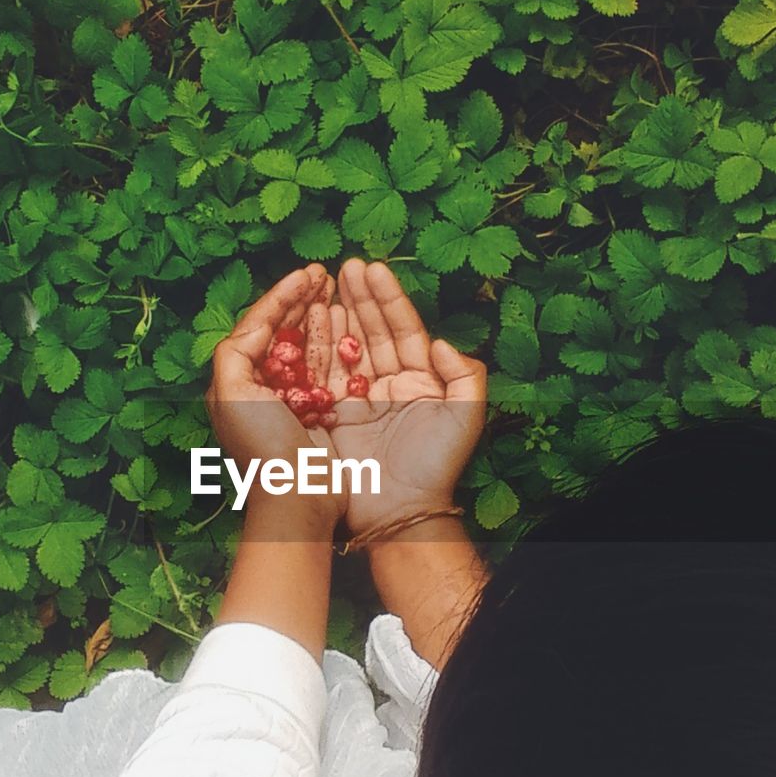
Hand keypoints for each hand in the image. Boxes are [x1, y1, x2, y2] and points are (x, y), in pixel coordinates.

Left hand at [205, 263, 344, 522]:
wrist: (297, 497)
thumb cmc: (263, 448)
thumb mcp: (232, 395)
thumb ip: (234, 353)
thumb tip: (257, 326)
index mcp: (236, 380)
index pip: (258, 324)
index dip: (283, 296)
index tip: (309, 274)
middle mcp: (260, 387)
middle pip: (281, 330)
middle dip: (301, 299)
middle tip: (325, 274)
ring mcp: (291, 400)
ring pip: (305, 345)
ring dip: (319, 315)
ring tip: (335, 291)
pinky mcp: (318, 413)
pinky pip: (326, 368)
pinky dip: (334, 343)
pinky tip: (346, 327)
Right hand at [329, 259, 485, 536]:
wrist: (400, 510)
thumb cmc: (436, 466)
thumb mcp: (466, 417)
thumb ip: (465, 374)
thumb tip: (441, 342)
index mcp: (421, 379)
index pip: (402, 329)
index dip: (387, 298)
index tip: (371, 268)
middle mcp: (390, 383)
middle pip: (372, 331)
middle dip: (358, 297)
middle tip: (343, 266)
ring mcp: (360, 398)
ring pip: (346, 346)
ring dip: (335, 315)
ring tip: (321, 284)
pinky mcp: (334, 415)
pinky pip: (324, 374)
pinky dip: (317, 347)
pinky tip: (308, 322)